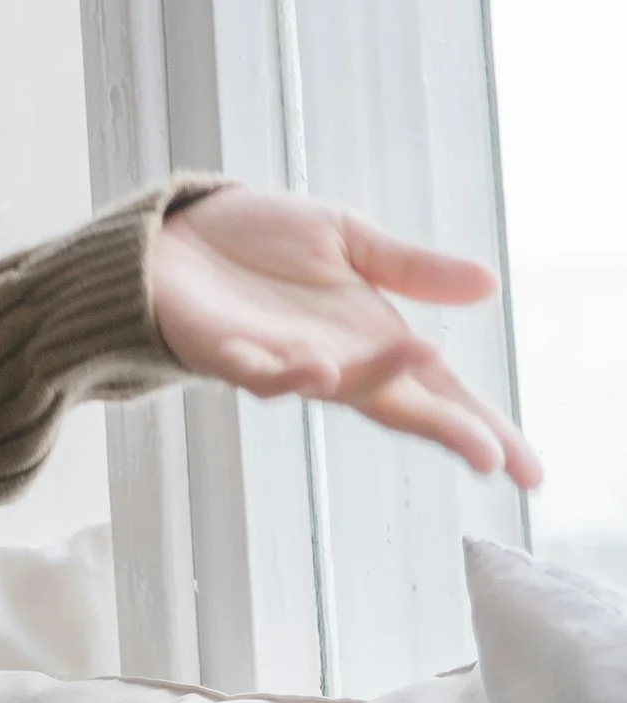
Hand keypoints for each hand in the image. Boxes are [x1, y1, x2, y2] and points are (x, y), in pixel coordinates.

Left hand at [147, 189, 538, 484]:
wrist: (173, 233)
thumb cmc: (258, 243)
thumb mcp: (348, 239)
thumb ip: (410, 268)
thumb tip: (489, 283)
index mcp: (370, 337)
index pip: (439, 391)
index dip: (482, 428)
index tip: (528, 469)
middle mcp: (333, 360)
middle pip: (400, 404)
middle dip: (447, 429)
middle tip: (494, 457)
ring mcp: (280, 362)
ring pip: (335, 385)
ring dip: (377, 377)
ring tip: (424, 358)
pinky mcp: (224, 351)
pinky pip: (258, 372)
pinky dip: (288, 372)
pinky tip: (319, 365)